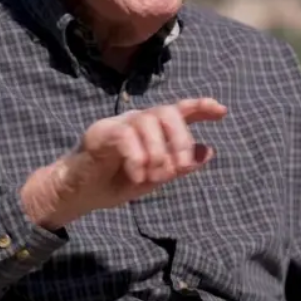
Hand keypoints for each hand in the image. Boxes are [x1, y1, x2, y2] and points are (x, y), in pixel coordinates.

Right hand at [20, 98, 226, 229]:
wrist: (78, 194)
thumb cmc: (115, 182)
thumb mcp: (154, 177)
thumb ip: (179, 165)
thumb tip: (208, 151)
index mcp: (153, 129)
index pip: (179, 110)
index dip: (201, 106)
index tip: (222, 111)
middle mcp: (138, 120)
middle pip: (167, 112)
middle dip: (180, 139)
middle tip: (180, 167)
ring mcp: (118, 123)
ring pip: (148, 122)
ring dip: (158, 152)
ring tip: (154, 176)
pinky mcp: (100, 133)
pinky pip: (125, 137)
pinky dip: (137, 158)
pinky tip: (138, 176)